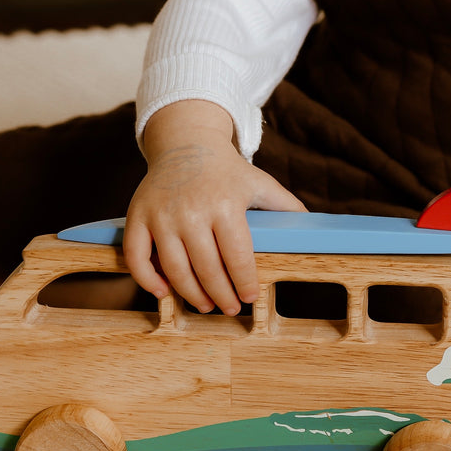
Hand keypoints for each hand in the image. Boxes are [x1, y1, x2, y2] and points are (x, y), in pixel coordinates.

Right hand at [124, 100, 304, 314]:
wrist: (185, 142)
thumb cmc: (226, 170)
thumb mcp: (259, 183)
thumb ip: (285, 205)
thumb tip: (313, 226)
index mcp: (226, 204)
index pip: (237, 255)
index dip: (244, 282)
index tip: (250, 297)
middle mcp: (192, 211)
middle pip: (207, 268)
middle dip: (221, 295)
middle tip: (230, 308)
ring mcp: (162, 215)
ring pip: (174, 268)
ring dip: (190, 294)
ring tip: (205, 304)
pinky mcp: (138, 217)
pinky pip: (137, 257)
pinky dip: (147, 279)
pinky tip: (164, 292)